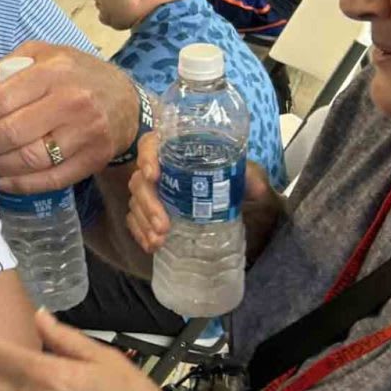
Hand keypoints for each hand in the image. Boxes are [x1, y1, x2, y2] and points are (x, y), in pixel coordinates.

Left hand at [0, 42, 141, 192]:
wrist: (126, 99)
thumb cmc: (75, 74)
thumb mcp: (38, 56)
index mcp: (53, 71)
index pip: (2, 100)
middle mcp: (72, 101)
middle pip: (13, 133)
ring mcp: (86, 133)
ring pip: (31, 159)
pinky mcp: (94, 158)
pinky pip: (51, 179)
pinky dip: (22, 185)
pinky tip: (5, 181)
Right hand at [127, 133, 283, 259]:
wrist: (255, 223)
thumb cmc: (252, 197)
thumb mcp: (254, 183)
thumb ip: (251, 178)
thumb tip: (247, 179)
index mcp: (185, 153)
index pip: (154, 144)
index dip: (147, 156)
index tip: (154, 176)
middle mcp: (167, 171)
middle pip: (141, 179)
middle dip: (148, 203)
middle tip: (163, 226)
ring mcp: (159, 194)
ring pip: (135, 201)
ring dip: (142, 222)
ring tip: (158, 241)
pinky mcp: (156, 215)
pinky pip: (136, 220)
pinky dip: (140, 233)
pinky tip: (151, 246)